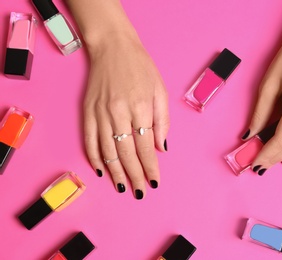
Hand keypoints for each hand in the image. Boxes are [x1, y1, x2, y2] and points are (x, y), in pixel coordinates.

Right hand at [83, 33, 168, 197]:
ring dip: (115, 172)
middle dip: (135, 176)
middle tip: (140, 192)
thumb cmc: (141, 68)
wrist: (113, 48)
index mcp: (140, 107)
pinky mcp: (87, 111)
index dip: (151, 167)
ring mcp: (100, 113)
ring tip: (122, 187)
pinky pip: (89, 140)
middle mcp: (119, 113)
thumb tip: (161, 148)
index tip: (155, 182)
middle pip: (127, 153)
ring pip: (108, 151)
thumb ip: (163, 121)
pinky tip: (101, 171)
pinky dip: (94, 158)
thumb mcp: (160, 90)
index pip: (146, 146)